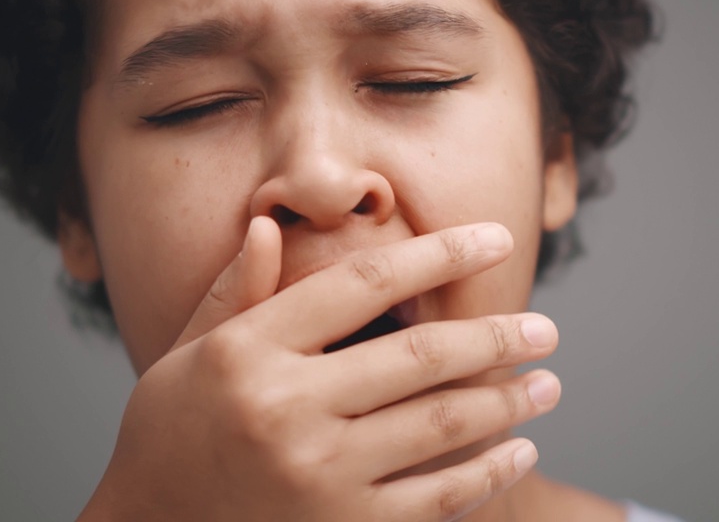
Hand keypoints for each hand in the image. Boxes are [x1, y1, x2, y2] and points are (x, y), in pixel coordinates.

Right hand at [78, 219, 561, 521]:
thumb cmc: (171, 437)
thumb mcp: (185, 356)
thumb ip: (233, 293)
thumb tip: (268, 224)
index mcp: (248, 352)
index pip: (363, 284)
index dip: (439, 254)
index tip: (494, 238)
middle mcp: (284, 410)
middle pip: (418, 356)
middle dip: (496, 338)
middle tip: (545, 329)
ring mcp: (316, 477)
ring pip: (439, 426)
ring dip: (506, 403)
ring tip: (547, 384)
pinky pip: (435, 499)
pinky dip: (487, 473)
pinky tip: (519, 451)